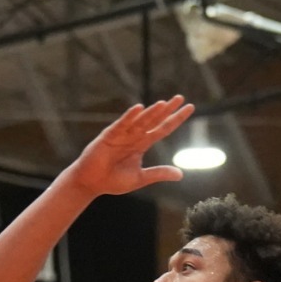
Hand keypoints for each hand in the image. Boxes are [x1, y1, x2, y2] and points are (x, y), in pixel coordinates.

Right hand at [63, 98, 195, 196]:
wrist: (91, 183)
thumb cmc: (113, 180)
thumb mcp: (141, 178)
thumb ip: (159, 173)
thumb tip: (181, 174)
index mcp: (142, 144)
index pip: (163, 129)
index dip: (175, 119)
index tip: (189, 108)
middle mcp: (134, 136)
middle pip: (154, 120)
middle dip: (167, 110)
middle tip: (180, 98)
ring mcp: (121, 135)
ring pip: (140, 121)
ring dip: (151, 112)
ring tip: (164, 104)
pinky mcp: (108, 136)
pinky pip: (121, 125)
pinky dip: (129, 117)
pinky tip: (139, 109)